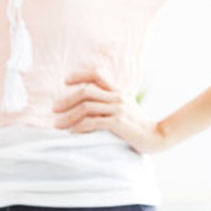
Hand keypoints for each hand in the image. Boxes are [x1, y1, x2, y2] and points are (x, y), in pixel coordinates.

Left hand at [53, 73, 167, 153]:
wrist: (156, 136)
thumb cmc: (135, 124)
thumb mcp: (123, 106)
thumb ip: (108, 101)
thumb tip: (86, 101)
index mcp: (117, 91)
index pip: (97, 74)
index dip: (79, 75)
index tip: (65, 81)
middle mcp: (117, 97)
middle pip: (86, 91)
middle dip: (66, 100)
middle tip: (54, 109)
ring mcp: (118, 109)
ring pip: (86, 107)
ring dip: (68, 116)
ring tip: (58, 124)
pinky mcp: (118, 123)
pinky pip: (93, 122)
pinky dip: (79, 126)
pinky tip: (72, 131)